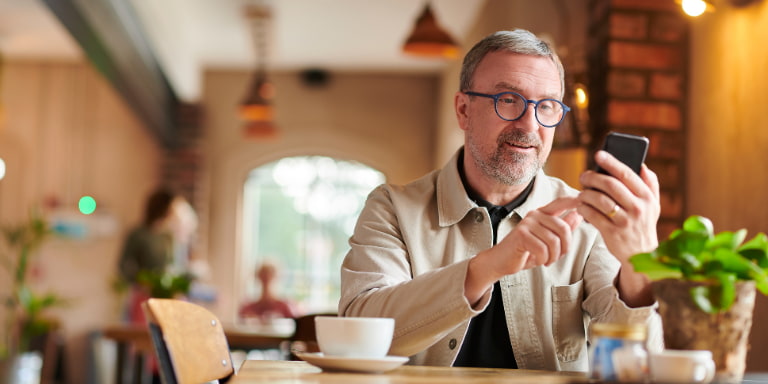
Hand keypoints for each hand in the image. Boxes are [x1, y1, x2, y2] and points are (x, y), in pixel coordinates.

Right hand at [465, 197, 581, 304]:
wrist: (502, 261)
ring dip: (553, 256)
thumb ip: (562, 228)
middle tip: (558, 257)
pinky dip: (543, 259)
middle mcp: (535, 215)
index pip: (560, 202)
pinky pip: (542, 249)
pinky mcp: (521, 235)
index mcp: (542, 214)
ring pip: (553, 241)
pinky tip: (539, 261)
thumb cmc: (525, 251)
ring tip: (547, 260)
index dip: (572, 200)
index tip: (583, 199)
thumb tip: (579, 215)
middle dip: (565, 247)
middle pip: (563, 228)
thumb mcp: (547, 240)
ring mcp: (527, 223)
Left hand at [577, 150, 660, 262]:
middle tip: (583, 176)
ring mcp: (625, 221)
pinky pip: (592, 215)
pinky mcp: (612, 233)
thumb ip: (650, 185)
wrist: (642, 254)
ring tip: (582, 193)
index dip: (611, 162)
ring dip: (586, 193)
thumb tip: (642, 165)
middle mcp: (638, 208)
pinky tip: (582, 206)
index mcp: (647, 197)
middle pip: (610, 185)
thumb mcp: (654, 206)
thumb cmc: (644, 225)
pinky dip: (584, 208)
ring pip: (599, 200)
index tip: (598, 154)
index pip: (627, 174)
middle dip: (593, 177)